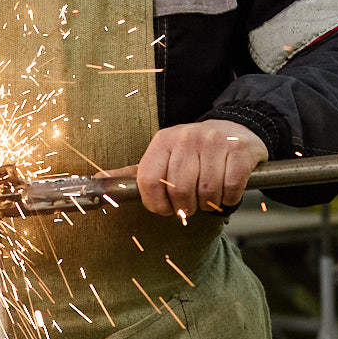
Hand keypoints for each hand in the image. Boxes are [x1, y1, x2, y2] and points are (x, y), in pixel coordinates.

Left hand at [101, 120, 267, 217]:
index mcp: (163, 141)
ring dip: (209, 204)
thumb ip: (134, 172)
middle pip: (179, 191)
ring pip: (207, 192)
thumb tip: (98, 180)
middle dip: (186, 208)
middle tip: (191, 205)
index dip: (157, 204)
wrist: (235, 129)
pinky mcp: (239, 150)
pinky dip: (229, 198)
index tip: (166, 209)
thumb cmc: (193, 151)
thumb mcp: (162, 155)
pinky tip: (227, 191)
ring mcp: (214, 142)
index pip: (149, 181)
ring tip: (209, 196)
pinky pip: (231, 188)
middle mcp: (186, 138)